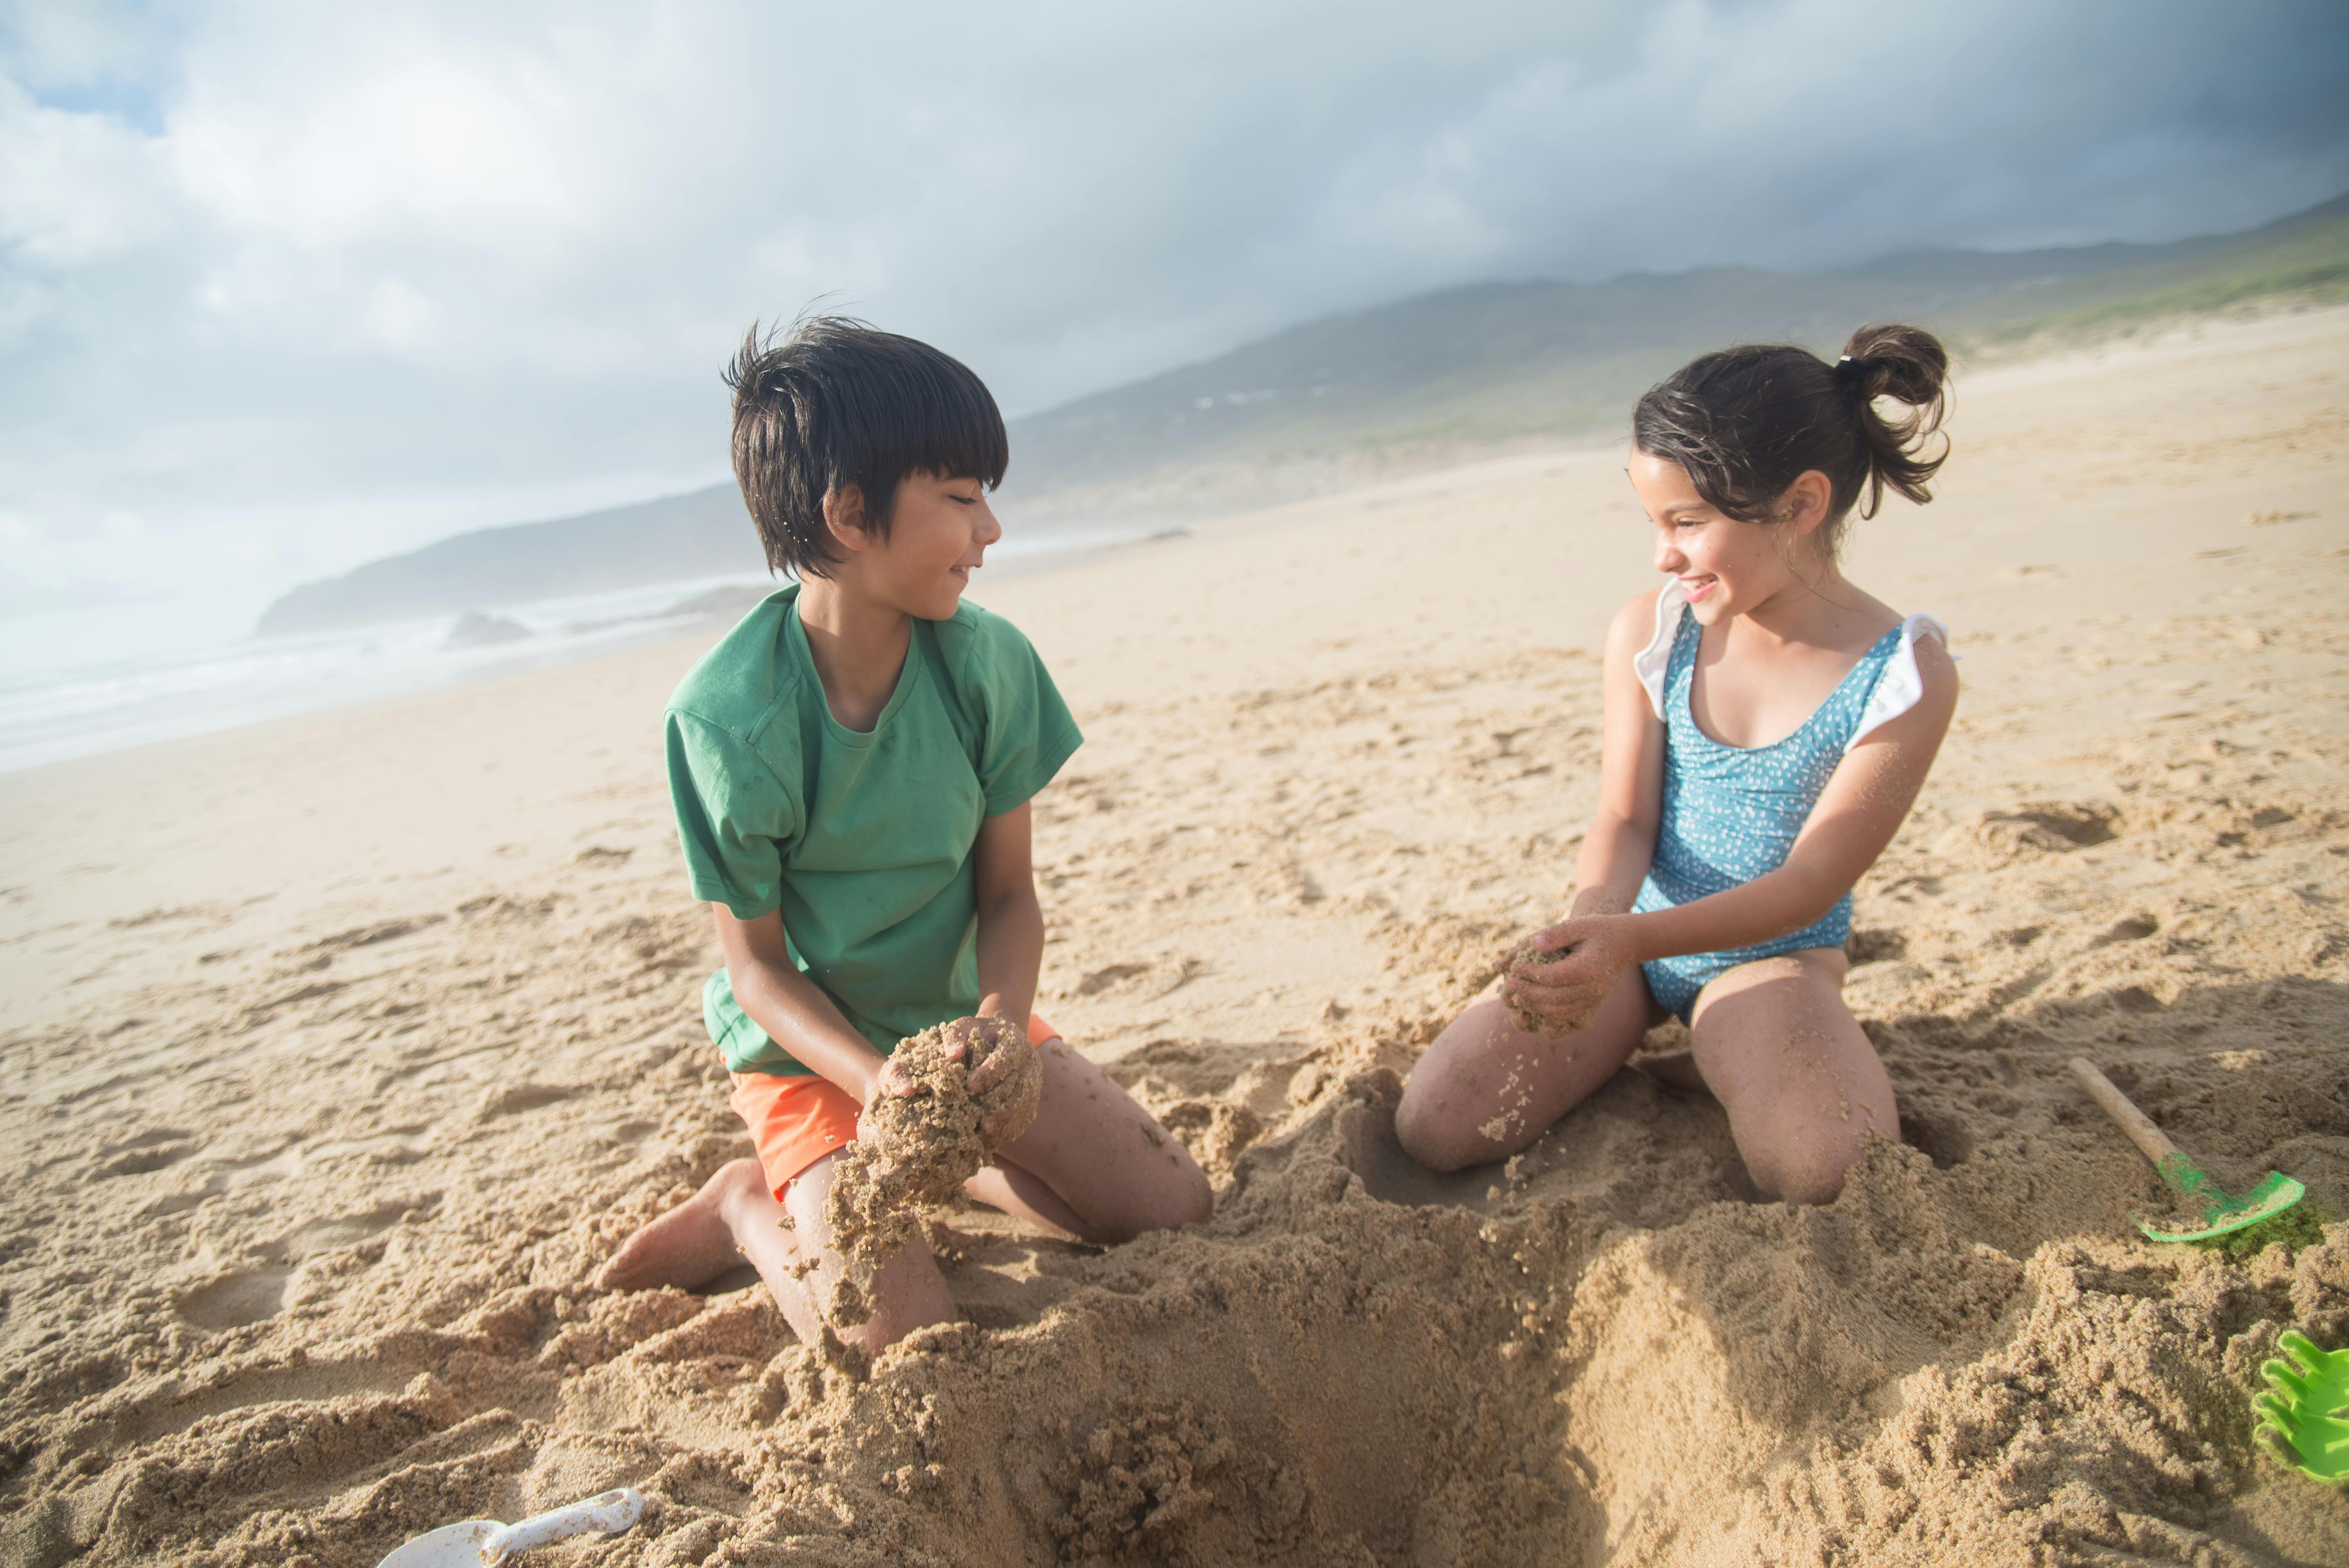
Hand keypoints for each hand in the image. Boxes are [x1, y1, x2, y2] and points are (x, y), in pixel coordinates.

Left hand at [948, 1015, 1040, 1140]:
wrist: (998, 1038)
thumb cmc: (977, 1034)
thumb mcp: (965, 1027)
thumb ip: (956, 1036)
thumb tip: (951, 1055)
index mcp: (1015, 1042)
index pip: (1007, 1057)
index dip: (991, 1072)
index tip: (971, 1086)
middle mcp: (1030, 1063)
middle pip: (1023, 1088)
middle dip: (1005, 1109)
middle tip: (983, 1124)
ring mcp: (1033, 1082)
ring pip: (1026, 1107)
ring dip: (1008, 1123)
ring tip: (987, 1137)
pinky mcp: (1031, 1098)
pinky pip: (1024, 1117)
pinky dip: (1010, 1130)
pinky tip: (993, 1141)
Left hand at [1501, 914, 1637, 1035]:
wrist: (1627, 942)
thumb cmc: (1600, 929)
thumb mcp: (1580, 924)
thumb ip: (1556, 934)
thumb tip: (1533, 944)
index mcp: (1588, 968)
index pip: (1551, 977)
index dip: (1530, 974)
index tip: (1516, 968)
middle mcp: (1593, 988)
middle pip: (1552, 998)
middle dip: (1527, 992)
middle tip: (1509, 984)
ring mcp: (1594, 999)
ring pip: (1559, 1011)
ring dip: (1535, 1006)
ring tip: (1517, 996)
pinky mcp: (1593, 1003)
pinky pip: (1568, 1015)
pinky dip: (1549, 1013)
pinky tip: (1534, 1004)